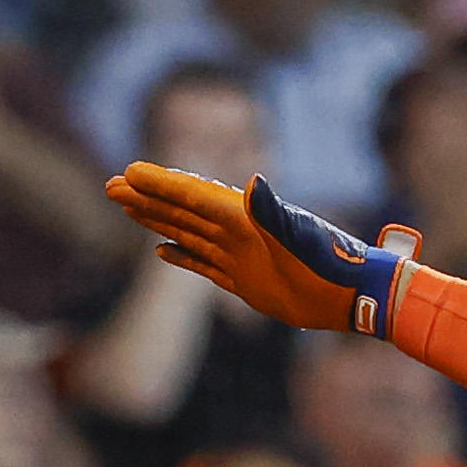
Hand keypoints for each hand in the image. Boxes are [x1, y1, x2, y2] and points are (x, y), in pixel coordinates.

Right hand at [106, 163, 420, 335]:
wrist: (356, 294)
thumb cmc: (334, 264)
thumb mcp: (303, 237)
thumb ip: (275, 212)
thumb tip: (254, 184)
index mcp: (246, 217)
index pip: (194, 196)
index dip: (161, 185)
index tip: (129, 172)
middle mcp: (239, 231)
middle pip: (182, 210)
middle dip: (147, 198)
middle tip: (111, 185)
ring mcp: (240, 256)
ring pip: (187, 233)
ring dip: (157, 220)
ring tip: (126, 207)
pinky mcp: (245, 282)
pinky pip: (204, 265)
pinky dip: (181, 256)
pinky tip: (161, 249)